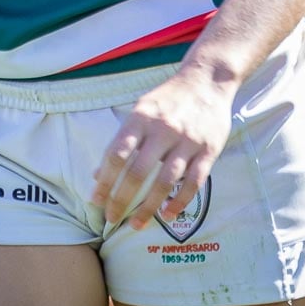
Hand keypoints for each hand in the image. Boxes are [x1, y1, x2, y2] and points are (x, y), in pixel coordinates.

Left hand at [91, 69, 235, 230]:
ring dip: (149, 207)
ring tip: (136, 225)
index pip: (117, 154)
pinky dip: (180, 201)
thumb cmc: (168, 98)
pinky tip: (168, 215)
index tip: (96, 200)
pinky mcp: (208, 150)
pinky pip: (193, 182)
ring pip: (165, 181)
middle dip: (121, 199)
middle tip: (112, 218)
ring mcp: (187, 140)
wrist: (207, 80)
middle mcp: (163, 129)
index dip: (104, 180)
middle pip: (137, 171)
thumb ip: (122, 140)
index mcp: (141, 117)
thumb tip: (98, 174)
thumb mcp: (140, 110)